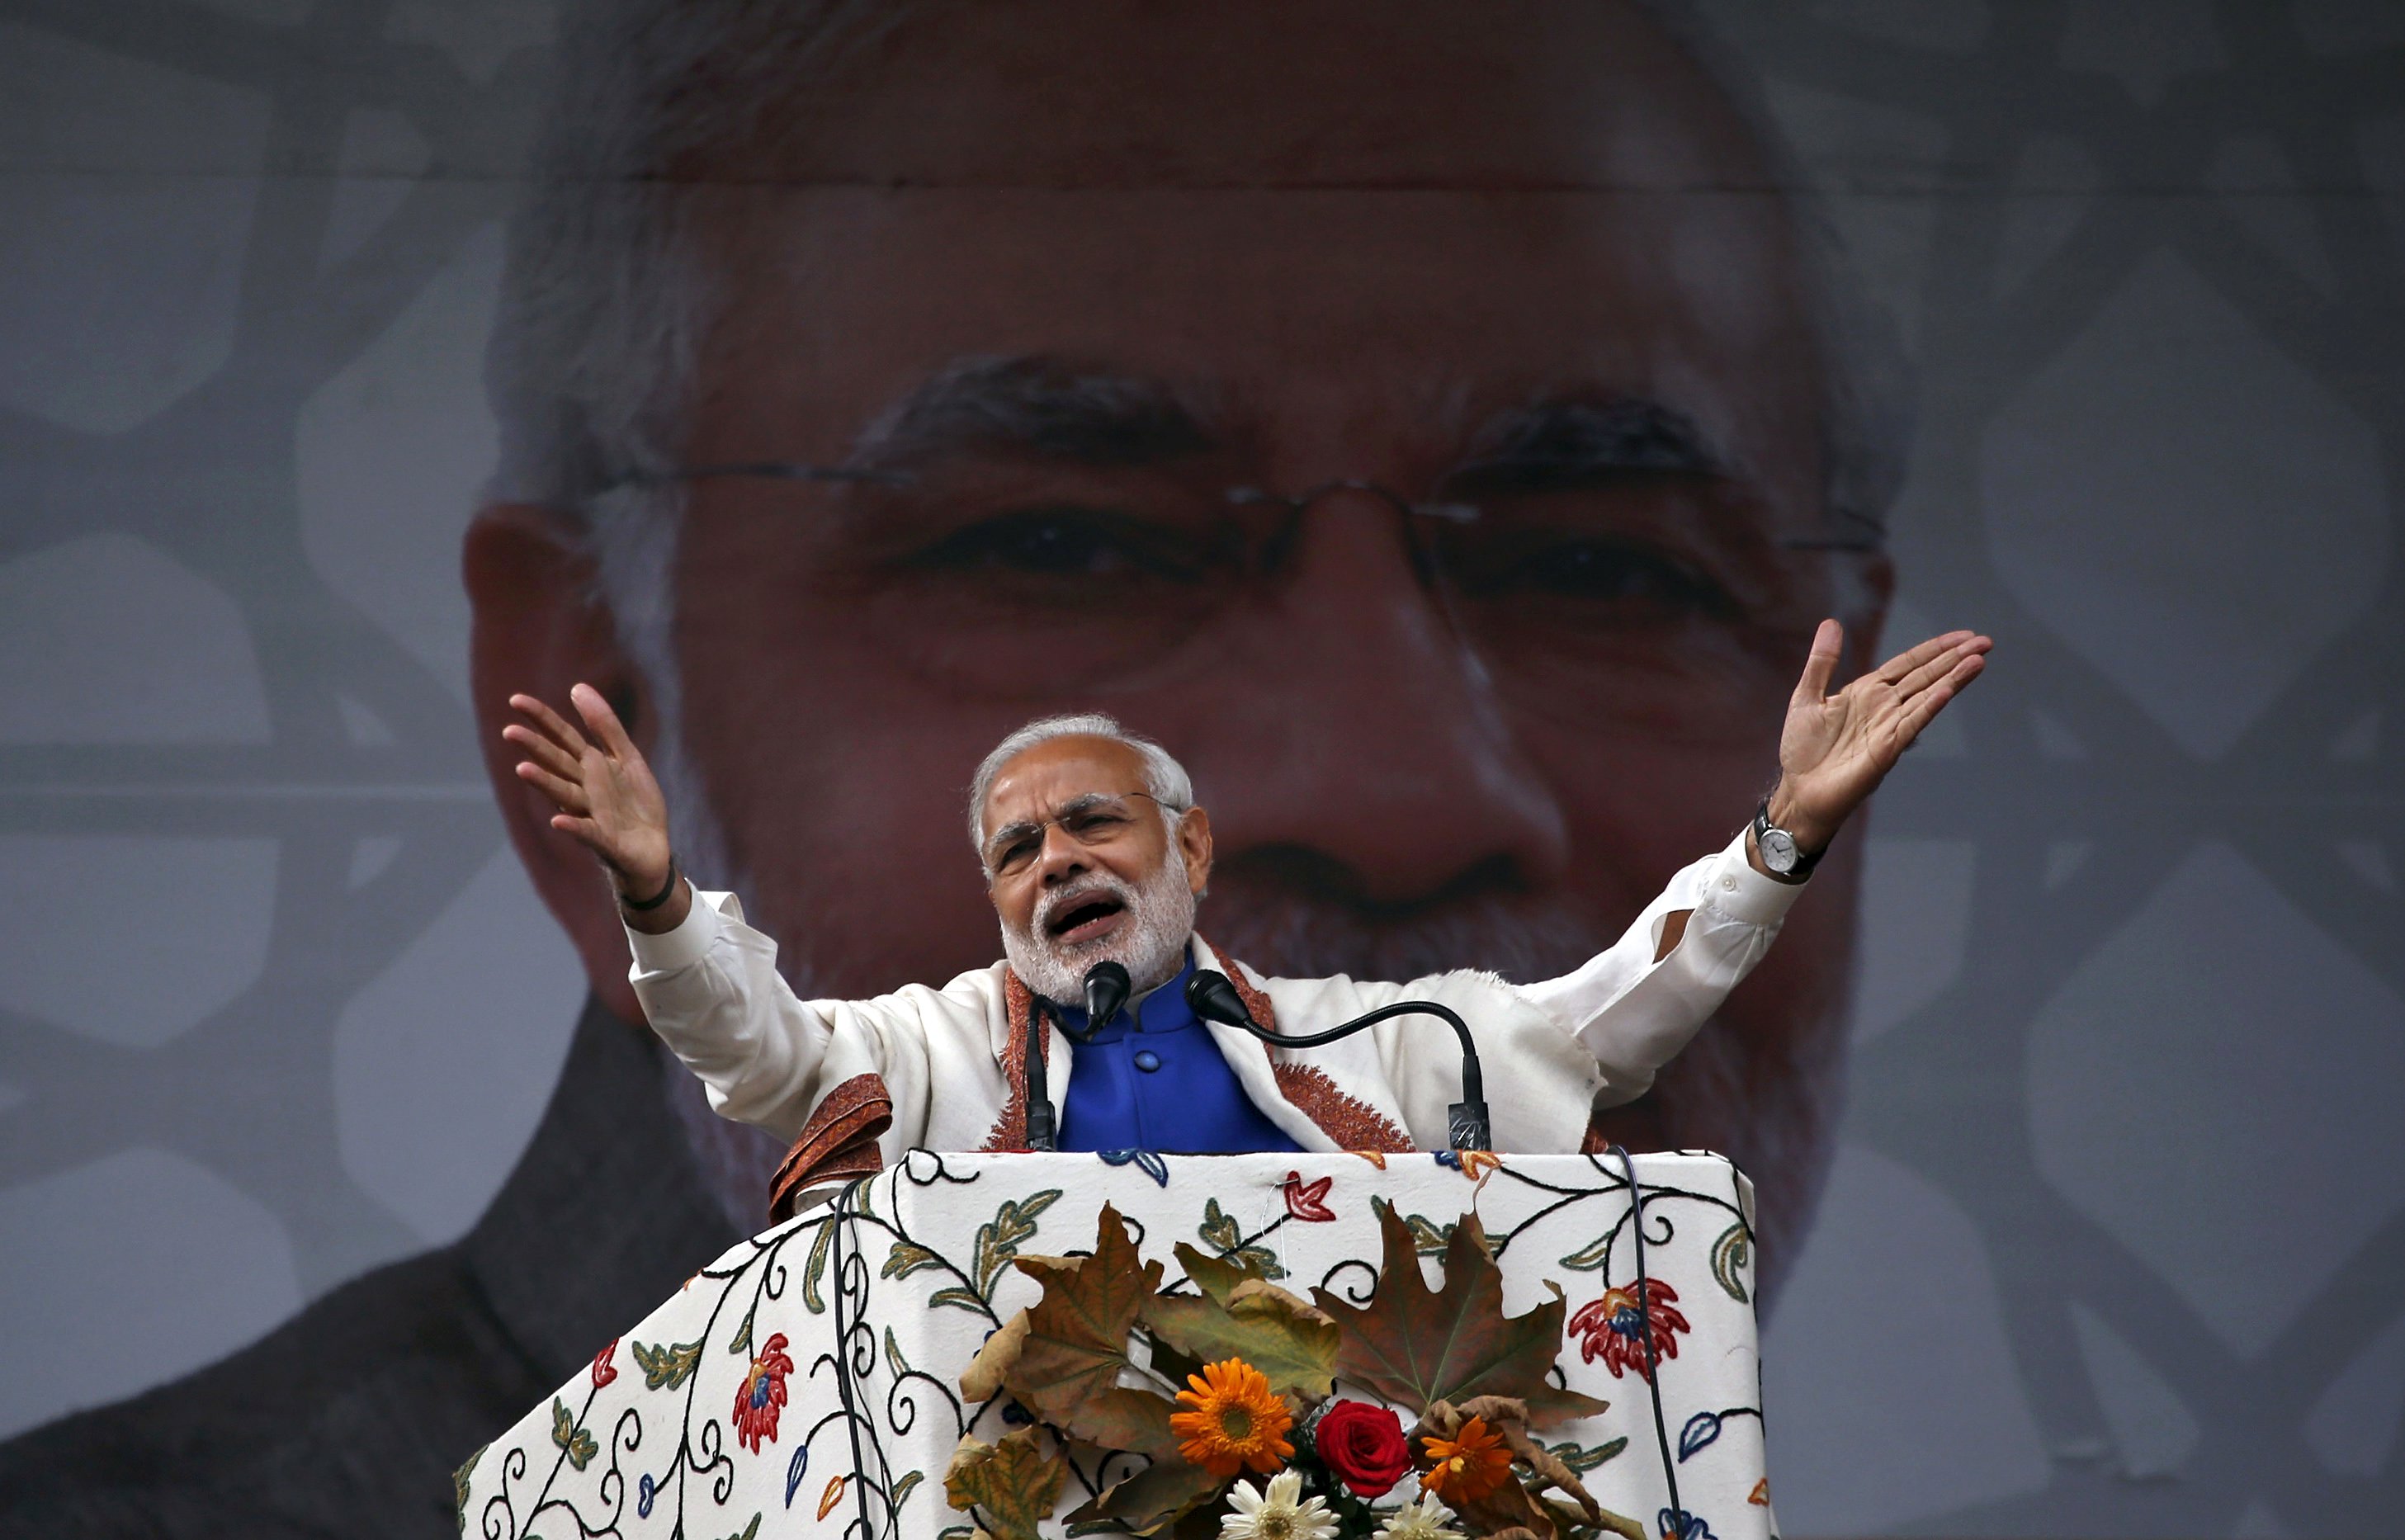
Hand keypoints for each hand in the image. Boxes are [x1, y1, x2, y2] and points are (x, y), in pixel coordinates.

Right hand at [504, 683, 673, 899]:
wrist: (654, 850)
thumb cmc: (636, 803)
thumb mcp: (626, 758)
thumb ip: (605, 726)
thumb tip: (577, 687)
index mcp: (590, 767)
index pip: (562, 737)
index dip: (542, 719)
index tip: (516, 700)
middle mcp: (584, 789)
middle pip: (557, 764)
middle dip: (535, 748)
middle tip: (510, 732)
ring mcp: (592, 814)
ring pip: (565, 795)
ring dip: (545, 783)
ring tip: (523, 769)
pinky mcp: (605, 841)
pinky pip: (587, 833)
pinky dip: (574, 827)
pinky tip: (557, 822)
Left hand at [1769, 620, 1990, 851]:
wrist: (1799, 792)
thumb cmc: (1802, 749)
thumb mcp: (1807, 697)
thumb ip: (1822, 662)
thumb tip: (1831, 622)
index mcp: (1868, 692)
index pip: (1909, 664)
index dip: (1936, 649)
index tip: (1965, 636)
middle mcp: (1884, 707)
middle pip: (1926, 676)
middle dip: (1954, 659)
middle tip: (1986, 643)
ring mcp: (1888, 727)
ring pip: (1926, 697)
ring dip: (1952, 680)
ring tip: (1978, 662)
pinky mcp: (1886, 750)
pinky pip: (1911, 724)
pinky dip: (1928, 707)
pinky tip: (1946, 692)